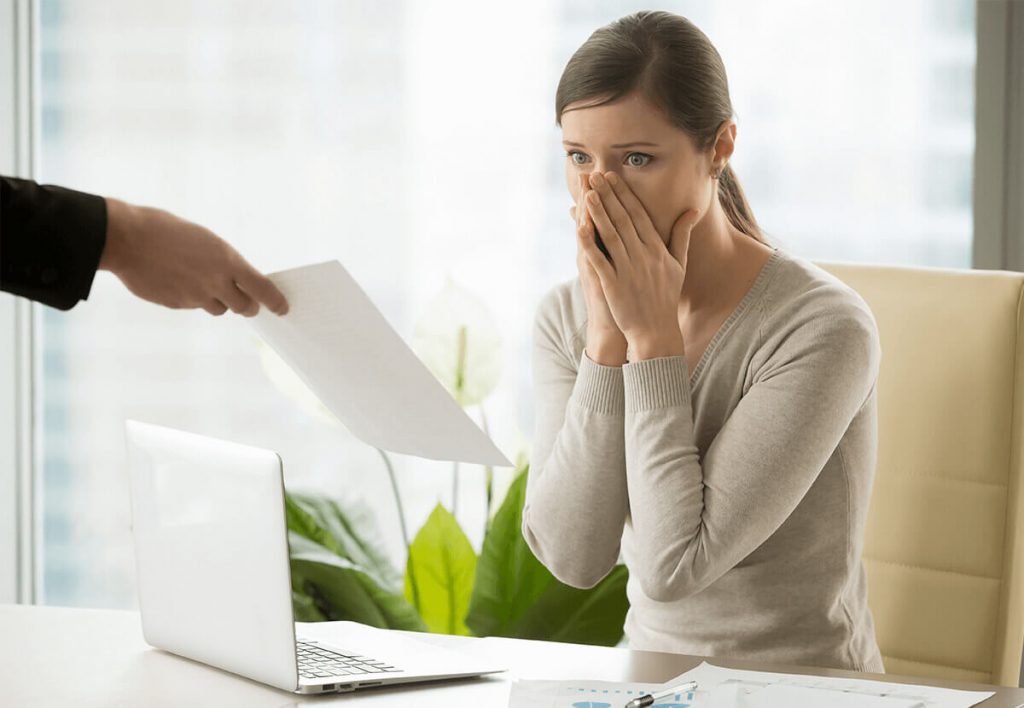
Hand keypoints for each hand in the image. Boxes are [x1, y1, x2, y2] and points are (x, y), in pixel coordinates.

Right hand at [100, 198, 288, 316]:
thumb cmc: (165, 230)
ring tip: (206, 283)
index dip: (275, 301)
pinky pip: (193, 306)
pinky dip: (193, 298)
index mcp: (227, 261)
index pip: (262, 288)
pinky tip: (180, 281)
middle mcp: (215, 283)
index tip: (282, 308)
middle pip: (244, 307)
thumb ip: (222, 262)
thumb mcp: (204, 239)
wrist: (127, 239)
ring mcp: (195, 297)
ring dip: (219, 301)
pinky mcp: (176, 305)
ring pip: (218, 309)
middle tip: (248, 301)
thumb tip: (233, 277)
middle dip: (248, 305)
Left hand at [580, 171, 699, 360]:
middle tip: (595, 175)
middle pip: (623, 220)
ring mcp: (628, 270)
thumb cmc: (666, 297)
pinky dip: (590, 244)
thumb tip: (692, 210)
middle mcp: (643, 256)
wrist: (656, 331)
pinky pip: (599, 261)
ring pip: (611, 236)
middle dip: (608, 195)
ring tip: (588, 192)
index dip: (624, 194)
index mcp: (657, 249)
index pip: (638, 215)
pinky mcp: (614, 285)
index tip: (613, 176)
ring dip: (598, 212)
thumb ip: (681, 235)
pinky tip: (579, 228)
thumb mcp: (679, 264)